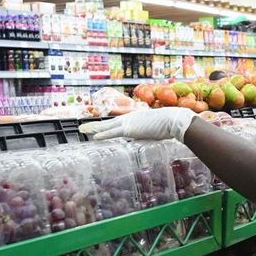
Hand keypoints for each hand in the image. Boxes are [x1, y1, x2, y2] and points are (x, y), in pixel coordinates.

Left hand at [78, 107, 196, 142]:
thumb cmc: (169, 124)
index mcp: (135, 118)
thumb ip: (150, 132)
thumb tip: (148, 137)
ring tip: (83, 131)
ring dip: (94, 129)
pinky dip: (103, 134)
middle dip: (95, 125)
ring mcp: (129, 123)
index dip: (107, 125)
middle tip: (83, 127)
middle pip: (108, 122)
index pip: (118, 123)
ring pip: (107, 126)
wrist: (172, 120)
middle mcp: (130, 118)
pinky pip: (113, 132)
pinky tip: (94, 137)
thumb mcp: (157, 129)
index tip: (99, 127)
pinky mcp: (130, 129)